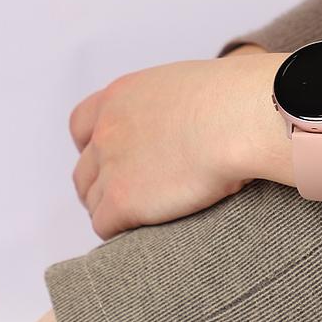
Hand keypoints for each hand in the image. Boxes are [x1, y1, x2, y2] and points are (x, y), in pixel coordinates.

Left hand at [68, 51, 287, 238]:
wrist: (239, 120)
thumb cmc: (236, 102)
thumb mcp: (191, 88)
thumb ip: (173, 107)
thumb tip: (194, 123)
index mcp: (120, 97)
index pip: (82, 127)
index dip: (94, 148)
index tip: (113, 163)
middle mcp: (107, 130)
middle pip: (84, 169)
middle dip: (100, 186)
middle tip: (127, 200)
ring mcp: (111, 165)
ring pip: (92, 201)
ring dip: (111, 211)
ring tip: (140, 221)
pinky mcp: (122, 200)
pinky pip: (104, 225)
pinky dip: (118, 231)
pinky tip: (141, 234)